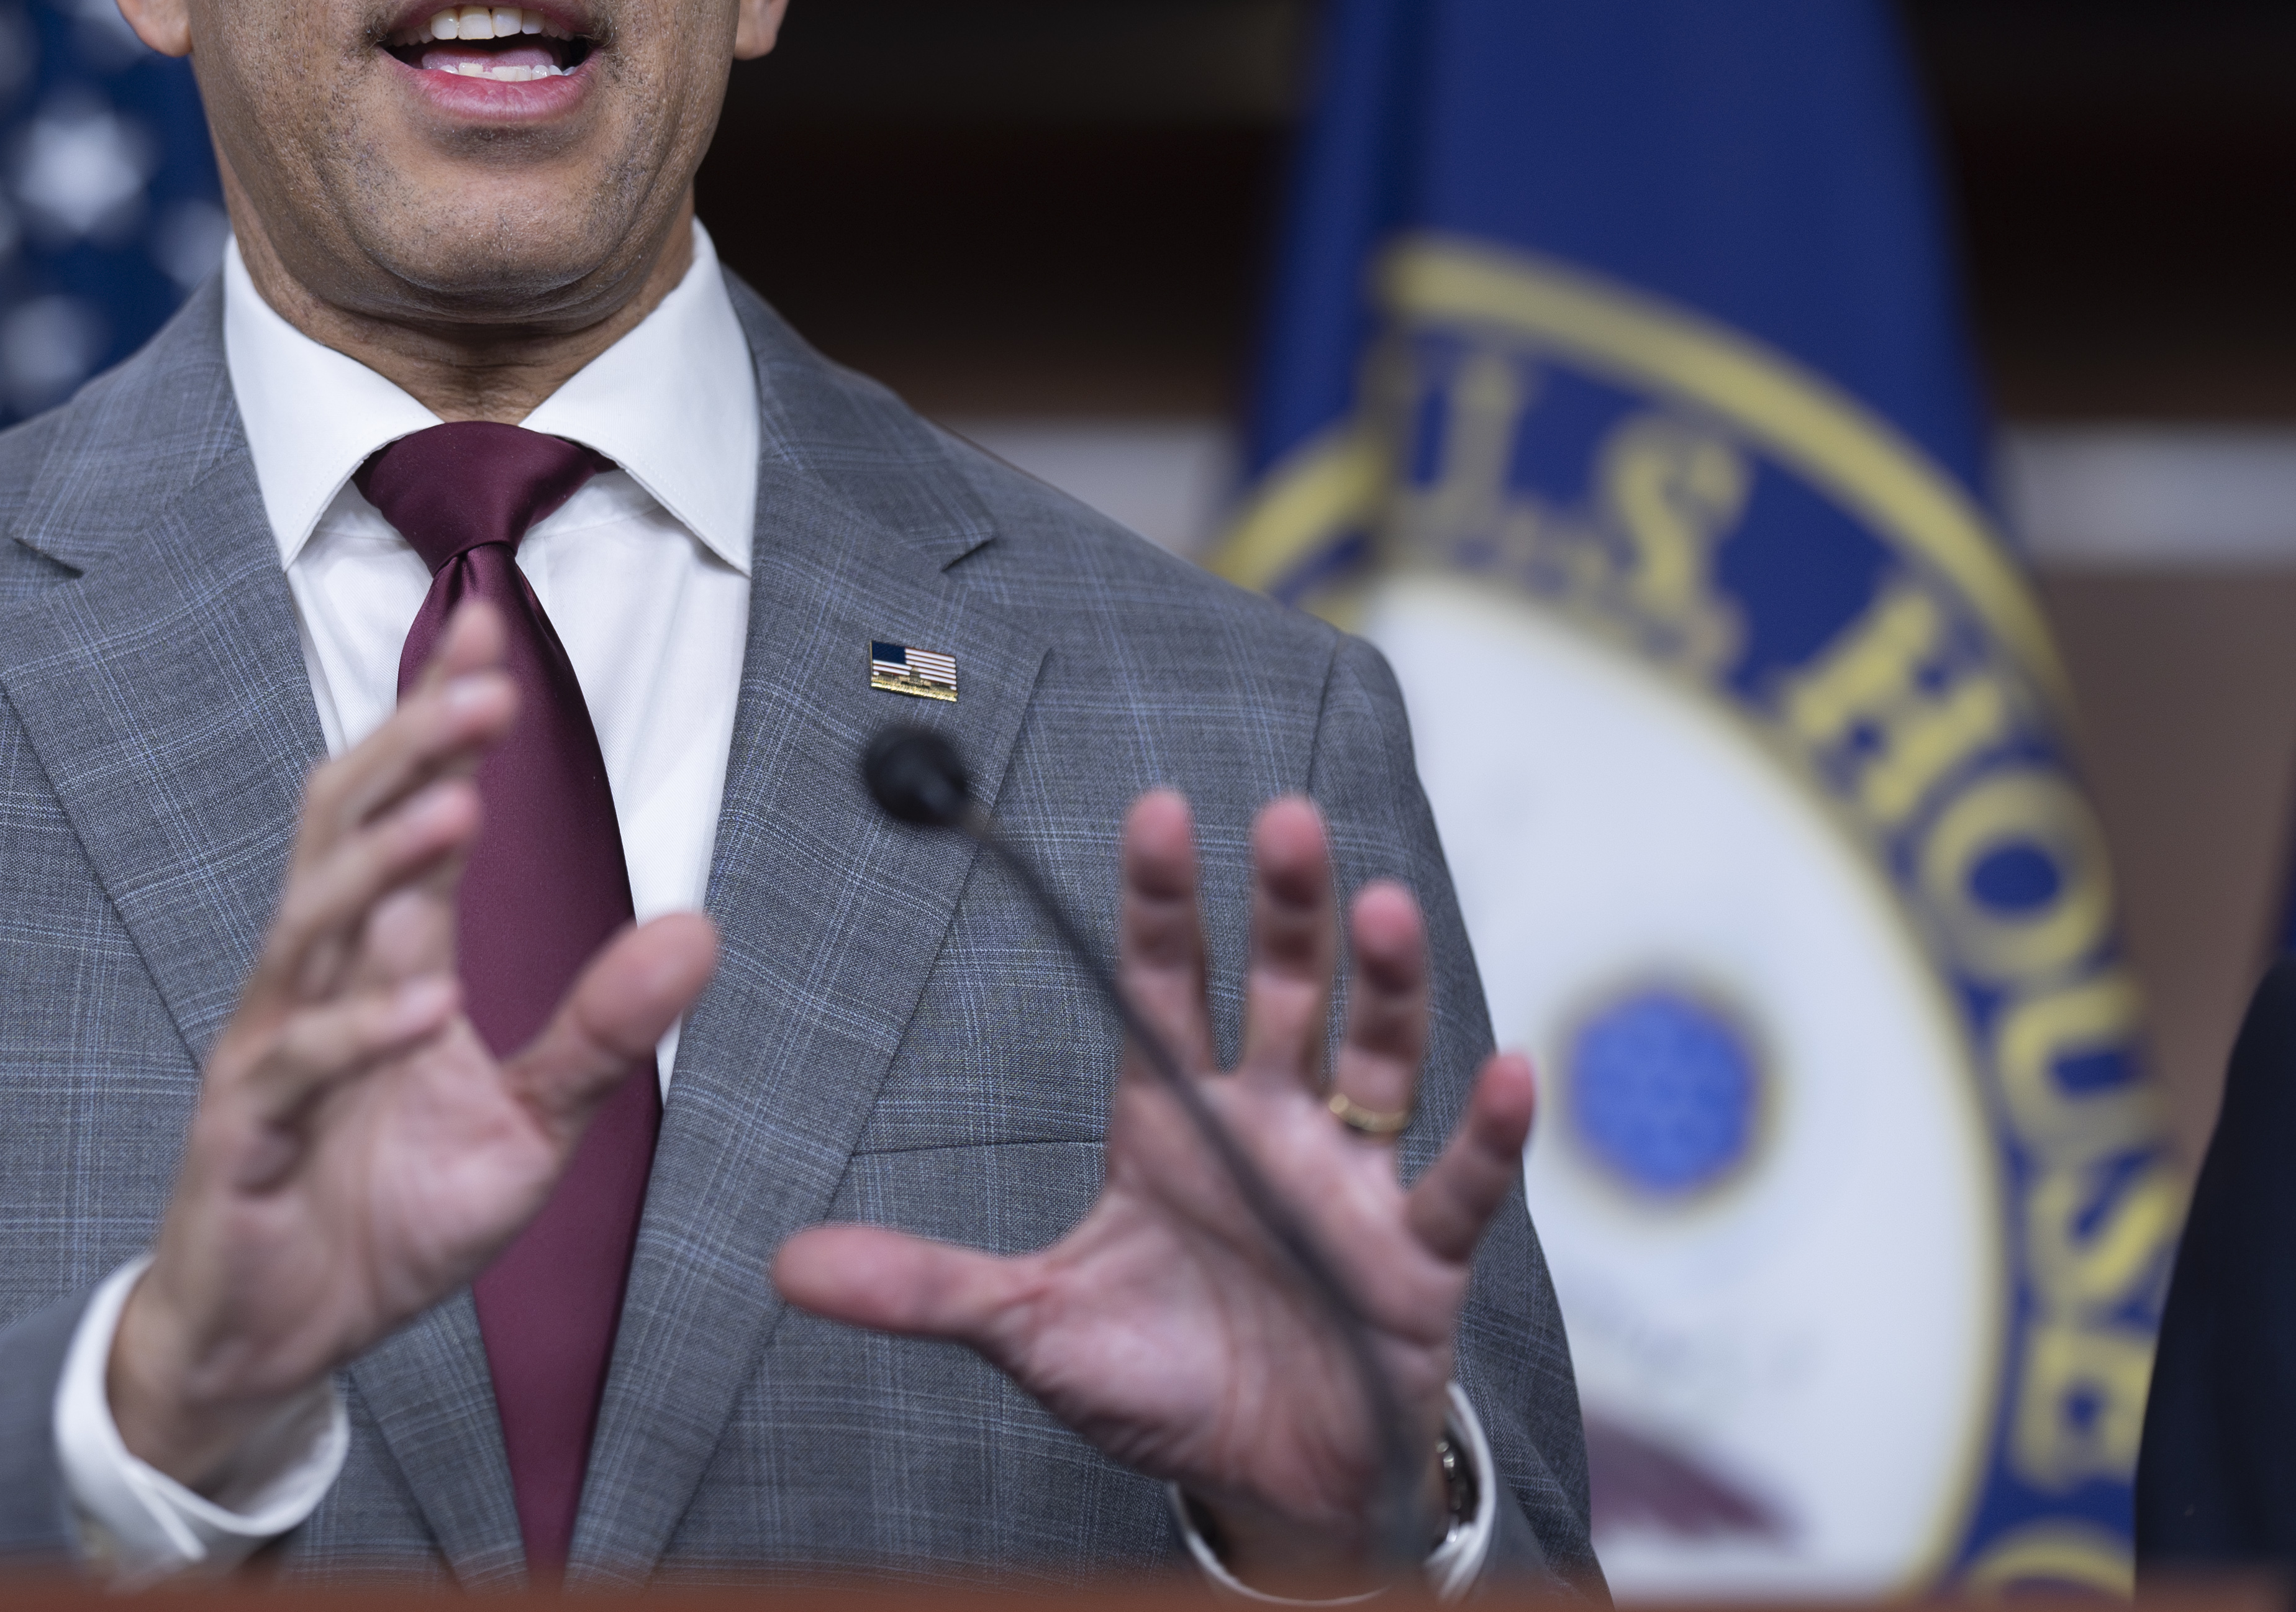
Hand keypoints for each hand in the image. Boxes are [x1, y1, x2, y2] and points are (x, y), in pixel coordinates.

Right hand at [107, 601, 718, 1491]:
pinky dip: (361, 1029)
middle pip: (348, 825)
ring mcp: (272, 1047)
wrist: (280, 1341)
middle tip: (485, 684)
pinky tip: (421, 999)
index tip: (494, 634)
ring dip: (385, 858)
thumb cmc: (386, 1216)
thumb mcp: (529, 1124)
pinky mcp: (245, 1131)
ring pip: (312, 920)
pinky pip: (299, 1063)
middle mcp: (318, 978)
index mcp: (384, 958)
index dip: (442, 721)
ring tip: (461, 803)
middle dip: (412, 748)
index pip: (409, 807)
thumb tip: (700, 930)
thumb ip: (603, 1029)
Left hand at [772, 792, 1533, 1584]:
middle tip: (1282, 820)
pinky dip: (1487, 1131)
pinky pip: (1459, 1182)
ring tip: (1381, 906)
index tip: (1157, 812)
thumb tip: (787, 1266)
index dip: (1162, 903)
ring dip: (1385, 981)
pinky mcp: (1415, 1255)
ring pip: (1374, 1055)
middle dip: (1283, 907)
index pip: (1164, 985)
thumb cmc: (1158, 1383)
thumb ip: (922, 1286)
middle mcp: (1265, 1123)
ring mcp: (1347, 1180)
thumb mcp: (1029, 1330)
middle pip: (1279, 990)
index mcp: (1172, 1119)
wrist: (1262, 1484)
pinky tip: (1507, 1070)